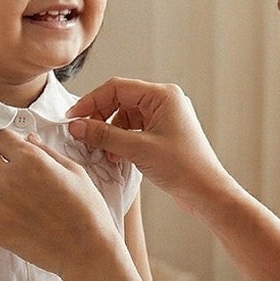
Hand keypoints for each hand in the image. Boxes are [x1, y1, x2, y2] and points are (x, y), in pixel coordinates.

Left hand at [0, 128, 122, 278]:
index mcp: (31, 160)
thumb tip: (28, 139)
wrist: (87, 251)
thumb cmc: (87, 211)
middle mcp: (10, 179)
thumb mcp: (74, 172)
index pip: (1, 136)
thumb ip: (46, 152)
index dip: (7, 144)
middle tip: (3, 172)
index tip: (13, 154)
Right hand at [65, 79, 232, 215]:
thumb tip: (77, 126)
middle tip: (83, 134)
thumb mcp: (137, 149)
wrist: (207, 193)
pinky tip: (116, 157)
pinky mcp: (163, 135)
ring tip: (105, 152)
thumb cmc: (183, 168)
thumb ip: (104, 135)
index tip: (72, 117)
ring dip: (110, 133)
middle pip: (120, 100)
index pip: (117, 87)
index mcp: (163, 95)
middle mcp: (165, 102)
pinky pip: (134, 130)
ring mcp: (164, 118)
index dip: (91, 101)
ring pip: (125, 117)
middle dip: (100, 118)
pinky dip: (121, 141)